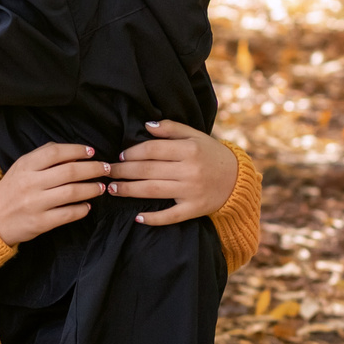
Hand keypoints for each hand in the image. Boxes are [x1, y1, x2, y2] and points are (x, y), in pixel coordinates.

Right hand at [0, 140, 107, 245]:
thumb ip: (43, 157)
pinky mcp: (40, 222)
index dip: (77, 150)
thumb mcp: (21, 168)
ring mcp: (35, 204)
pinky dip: (82, 209)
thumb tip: (75, 153)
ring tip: (100, 187)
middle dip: (93, 169)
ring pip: (72, 192)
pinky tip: (87, 206)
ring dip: (91, 188)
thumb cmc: (10, 191)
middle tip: (106, 169)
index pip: (56, 152)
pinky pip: (68, 214)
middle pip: (70, 171)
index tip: (92, 152)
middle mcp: (30, 183)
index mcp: (25, 166)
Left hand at [107, 119, 238, 225]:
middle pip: (148, 170)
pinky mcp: (194, 209)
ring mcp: (191, 191)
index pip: (152, 150)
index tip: (119, 156)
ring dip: (129, 190)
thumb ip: (171, 128)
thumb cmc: (211, 155)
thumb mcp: (196, 136)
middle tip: (106, 173)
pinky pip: (170, 216)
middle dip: (123, 171)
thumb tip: (146, 125)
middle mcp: (189, 170)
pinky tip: (137, 218)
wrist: (237, 180)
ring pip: (153, 191)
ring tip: (113, 189)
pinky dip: (153, 218)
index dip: (132, 152)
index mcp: (189, 149)